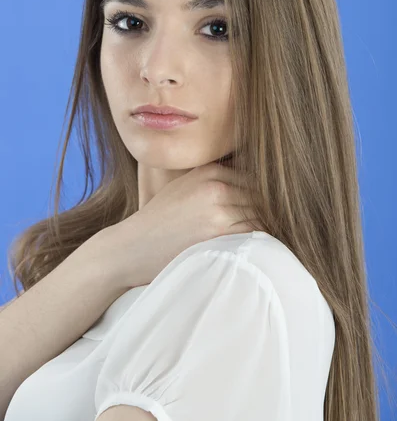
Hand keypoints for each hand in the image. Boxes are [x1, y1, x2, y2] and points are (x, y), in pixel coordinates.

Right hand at [98, 161, 260, 287]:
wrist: (132, 247)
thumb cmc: (158, 221)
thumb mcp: (183, 188)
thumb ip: (213, 182)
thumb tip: (250, 187)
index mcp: (210, 170)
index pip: (255, 179)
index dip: (263, 197)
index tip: (265, 212)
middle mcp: (217, 184)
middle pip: (261, 197)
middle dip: (266, 212)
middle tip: (269, 229)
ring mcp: (219, 207)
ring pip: (261, 215)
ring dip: (263, 228)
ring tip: (260, 241)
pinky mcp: (219, 232)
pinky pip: (254, 234)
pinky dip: (258, 242)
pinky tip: (249, 249)